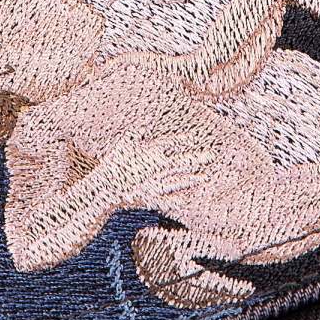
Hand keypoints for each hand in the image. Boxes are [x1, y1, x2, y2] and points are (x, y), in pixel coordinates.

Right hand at [99, 132, 219, 209]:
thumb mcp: (125, 141)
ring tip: (205, 177)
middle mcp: (159, 168)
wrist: (106, 189)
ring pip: (179, 181)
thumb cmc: (115, 162)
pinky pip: (169, 200)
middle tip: (213, 155)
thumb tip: (147, 119)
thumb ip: (138, 130)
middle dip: (198, 158)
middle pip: (183, 162)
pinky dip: (178, 199)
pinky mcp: (152, 199)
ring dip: (193, 178)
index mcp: (152, 152)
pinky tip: (187, 199)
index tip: (195, 137)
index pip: (172, 143)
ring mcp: (157, 185)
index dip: (184, 139)